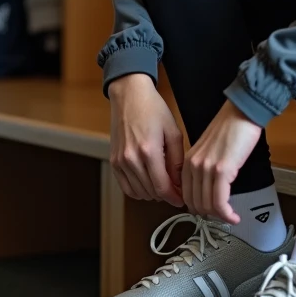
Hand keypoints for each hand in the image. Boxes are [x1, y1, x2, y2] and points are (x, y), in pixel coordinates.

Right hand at [108, 74, 184, 207]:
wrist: (129, 96)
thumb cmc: (152, 109)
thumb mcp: (173, 132)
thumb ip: (177, 160)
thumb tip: (179, 182)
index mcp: (149, 151)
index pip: (162, 187)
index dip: (174, 198)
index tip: (181, 200)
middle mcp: (131, 159)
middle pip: (151, 192)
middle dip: (166, 195)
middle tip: (176, 191)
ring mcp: (120, 161)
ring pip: (138, 192)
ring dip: (152, 193)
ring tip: (163, 185)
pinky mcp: (114, 161)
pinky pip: (126, 187)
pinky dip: (138, 190)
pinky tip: (148, 183)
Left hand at [183, 99, 262, 223]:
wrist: (242, 113)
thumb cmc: (231, 129)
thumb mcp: (209, 150)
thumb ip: (204, 169)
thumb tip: (209, 191)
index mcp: (188, 161)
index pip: (186, 195)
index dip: (199, 209)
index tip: (211, 213)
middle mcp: (193, 166)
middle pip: (195, 204)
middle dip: (210, 215)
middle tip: (223, 217)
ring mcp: (206, 168)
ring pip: (207, 206)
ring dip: (220, 216)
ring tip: (231, 217)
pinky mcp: (222, 170)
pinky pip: (220, 202)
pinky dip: (227, 214)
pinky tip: (234, 216)